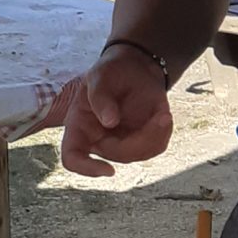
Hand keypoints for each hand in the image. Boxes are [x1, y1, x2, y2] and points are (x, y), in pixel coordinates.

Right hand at [60, 47, 172, 177]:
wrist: (134, 68)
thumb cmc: (111, 72)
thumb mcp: (100, 76)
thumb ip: (100, 96)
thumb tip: (109, 122)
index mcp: (79, 126)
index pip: (73, 157)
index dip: (86, 168)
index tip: (108, 170)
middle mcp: (98, 139)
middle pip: (116, 155)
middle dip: (140, 139)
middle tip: (161, 116)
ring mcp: (120, 142)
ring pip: (138, 154)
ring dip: (155, 136)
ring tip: (163, 114)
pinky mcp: (141, 140)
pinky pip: (154, 147)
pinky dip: (163, 133)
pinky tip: (164, 115)